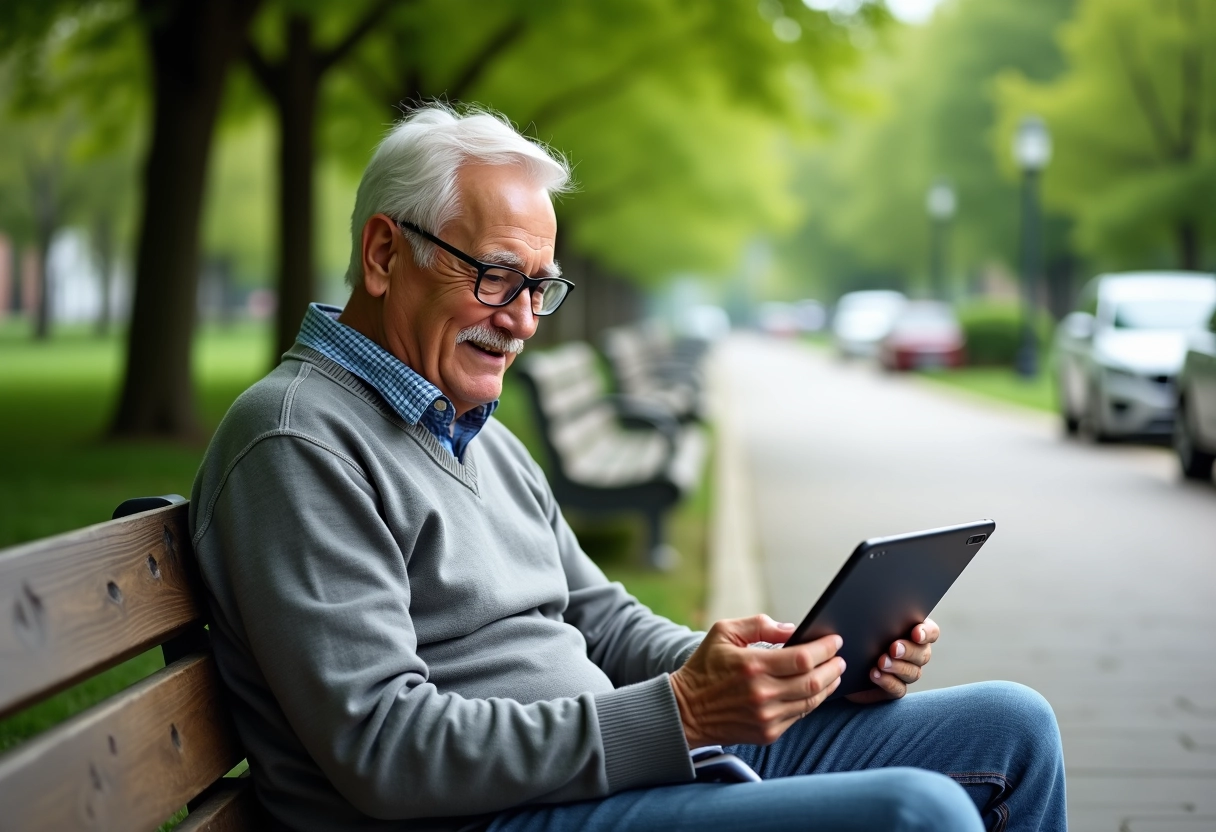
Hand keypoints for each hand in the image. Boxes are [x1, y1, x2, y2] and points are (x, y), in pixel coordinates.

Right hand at [669, 615, 844, 746]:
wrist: (686, 710)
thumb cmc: (705, 667)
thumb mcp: (723, 632)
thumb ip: (758, 624)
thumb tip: (792, 629)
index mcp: (752, 665)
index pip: (803, 658)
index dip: (825, 648)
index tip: (835, 641)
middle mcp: (762, 693)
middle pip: (814, 681)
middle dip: (834, 667)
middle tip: (840, 658)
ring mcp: (767, 717)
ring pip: (812, 701)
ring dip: (829, 685)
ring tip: (834, 673)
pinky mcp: (768, 733)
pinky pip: (800, 715)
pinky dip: (812, 701)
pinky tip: (815, 690)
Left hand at [845, 618, 939, 703]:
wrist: (840, 659)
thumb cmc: (854, 632)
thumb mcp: (863, 619)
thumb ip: (875, 611)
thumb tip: (874, 598)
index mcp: (912, 631)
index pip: (931, 632)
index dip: (926, 632)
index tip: (916, 633)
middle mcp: (914, 653)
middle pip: (923, 653)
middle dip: (908, 650)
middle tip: (893, 648)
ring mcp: (905, 671)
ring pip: (913, 672)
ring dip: (897, 667)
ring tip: (880, 661)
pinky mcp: (893, 688)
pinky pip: (899, 688)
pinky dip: (888, 681)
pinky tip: (875, 674)